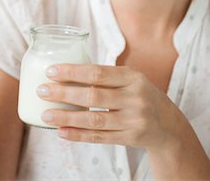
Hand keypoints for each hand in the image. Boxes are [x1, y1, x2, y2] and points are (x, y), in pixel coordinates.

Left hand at [37, 63, 178, 148]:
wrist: (168, 124)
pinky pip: (100, 138)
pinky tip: (61, 132)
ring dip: (67, 117)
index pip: (98, 72)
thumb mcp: (132, 79)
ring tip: (46, 114)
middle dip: (64, 93)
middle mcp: (134, 97)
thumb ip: (107, 76)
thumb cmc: (141, 94)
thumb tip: (68, 71)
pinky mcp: (131, 138)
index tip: (51, 71)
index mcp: (132, 77)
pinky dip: (78, 135)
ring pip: (93, 119)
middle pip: (93, 95)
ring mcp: (133, 120)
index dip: (73, 72)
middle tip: (41, 91)